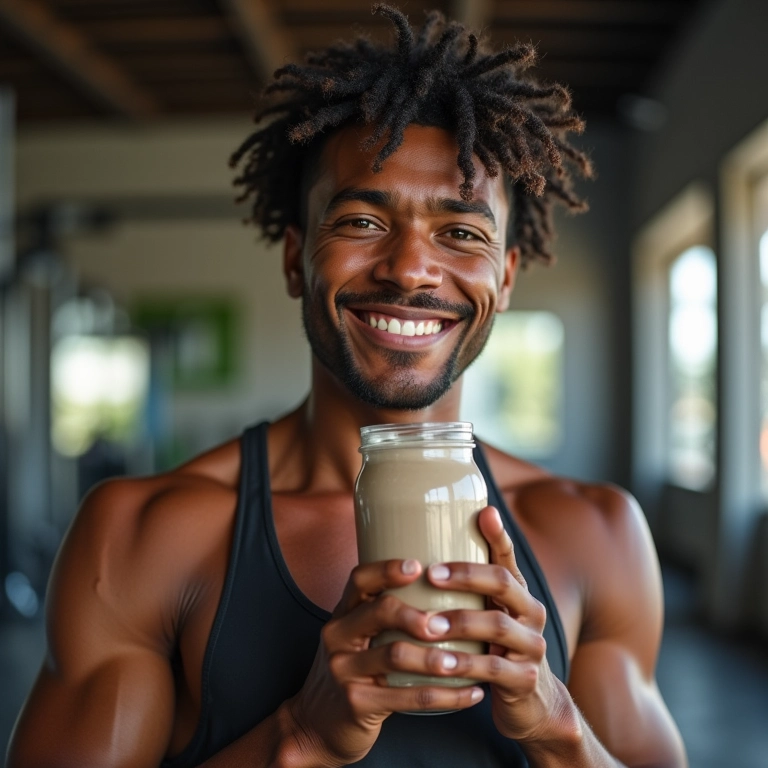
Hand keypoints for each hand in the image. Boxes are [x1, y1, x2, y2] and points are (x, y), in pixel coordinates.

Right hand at [284, 559, 484, 766]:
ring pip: (395, 655)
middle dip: (417, 614)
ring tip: (464, 662)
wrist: (316, 726)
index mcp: (342, 614)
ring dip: (435, 658)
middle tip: (448, 623)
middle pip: (379, 612)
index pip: (359, 579)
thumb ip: (383, 616)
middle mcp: (338, 637)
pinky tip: (470, 693)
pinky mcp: (356, 703)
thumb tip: (442, 588)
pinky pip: (408, 697)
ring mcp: (344, 670)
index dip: (388, 569)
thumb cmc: (351, 672)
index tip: (419, 566)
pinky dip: (445, 696)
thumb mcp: (355, 638)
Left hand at [424, 506, 571, 744]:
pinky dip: (466, 666)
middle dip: (467, 575)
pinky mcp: (525, 679)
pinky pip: (494, 669)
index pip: (508, 556)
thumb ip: (466, 586)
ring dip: (460, 622)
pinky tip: (441, 666)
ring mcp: (532, 646)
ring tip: (428, 625)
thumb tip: (424, 544)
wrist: (529, 704)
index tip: (483, 514)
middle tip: (431, 574)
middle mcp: (530, 612)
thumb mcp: (486, 614)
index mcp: (518, 591)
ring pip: (498, 625)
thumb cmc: (494, 648)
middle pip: (503, 583)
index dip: (497, 535)